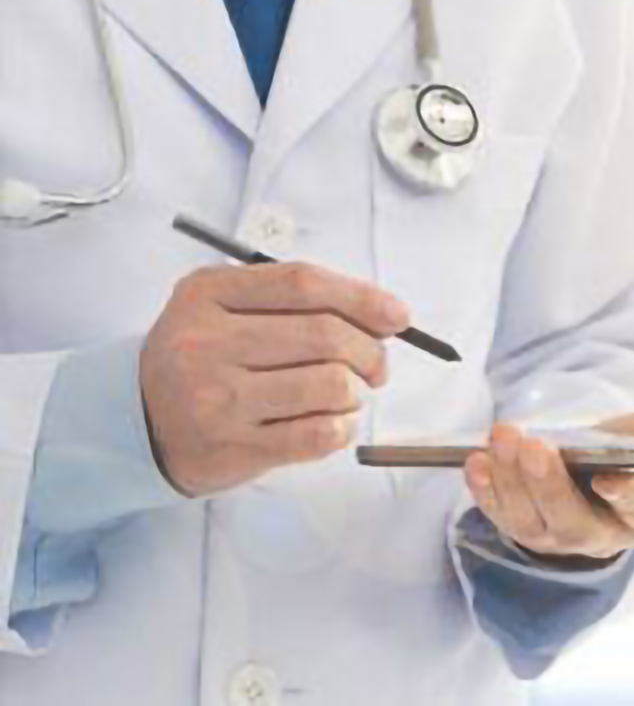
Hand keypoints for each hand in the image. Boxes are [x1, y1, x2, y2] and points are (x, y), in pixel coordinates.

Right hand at [140, 263, 409, 496]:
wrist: (137, 420)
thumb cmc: (199, 355)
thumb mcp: (222, 305)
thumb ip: (290, 299)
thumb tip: (381, 315)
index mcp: (208, 295)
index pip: (304, 284)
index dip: (362, 297)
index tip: (398, 316)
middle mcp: (208, 343)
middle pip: (325, 335)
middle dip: (371, 351)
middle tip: (377, 365)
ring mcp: (218, 399)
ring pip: (329, 385)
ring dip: (357, 391)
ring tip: (348, 394)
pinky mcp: (233, 448)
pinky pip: (316, 436)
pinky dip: (344, 428)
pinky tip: (337, 422)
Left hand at [464, 410, 633, 560]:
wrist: (604, 476)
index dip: (626, 494)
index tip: (608, 476)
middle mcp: (599, 533)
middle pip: (571, 519)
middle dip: (548, 483)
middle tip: (531, 445)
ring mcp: (555, 533)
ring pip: (528, 517)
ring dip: (509, 478)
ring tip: (500, 438)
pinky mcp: (521, 523)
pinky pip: (498, 512)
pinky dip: (483, 489)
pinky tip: (474, 462)